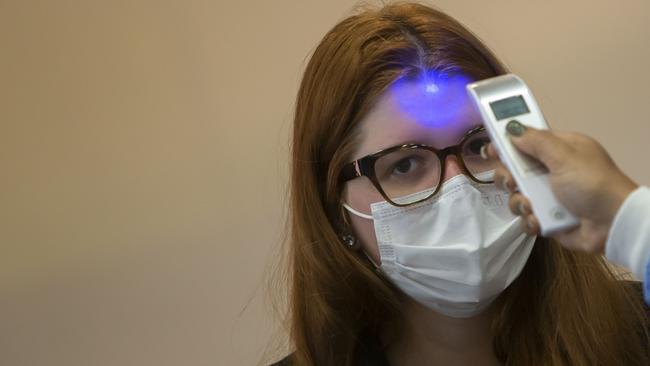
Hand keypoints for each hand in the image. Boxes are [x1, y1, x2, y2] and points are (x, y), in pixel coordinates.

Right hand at [486, 126, 637, 253]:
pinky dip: (529, 221)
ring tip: (530, 206)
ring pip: (516, 195)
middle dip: (507, 176)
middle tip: (512, 181)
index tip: (492, 149)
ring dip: (518, 201)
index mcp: (558, 151)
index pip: (526, 142)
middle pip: (514, 170)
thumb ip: (537, 141)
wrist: (612, 223)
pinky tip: (538, 221)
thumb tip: (512, 130)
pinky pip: (526, 218)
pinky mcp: (547, 218)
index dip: (507, 144)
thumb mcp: (565, 156)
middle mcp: (551, 172)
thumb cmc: (592, 183)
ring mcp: (548, 196)